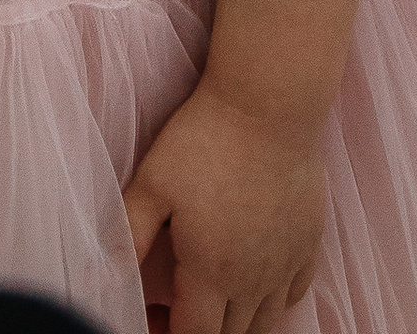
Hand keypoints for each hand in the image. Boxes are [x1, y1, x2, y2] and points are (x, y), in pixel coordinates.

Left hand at [125, 80, 325, 333]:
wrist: (267, 104)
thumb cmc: (205, 139)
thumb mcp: (151, 183)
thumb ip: (128, 234)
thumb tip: (108, 275)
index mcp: (211, 272)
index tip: (152, 312)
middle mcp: (253, 280)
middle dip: (200, 332)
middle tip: (175, 303)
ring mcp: (286, 264)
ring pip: (265, 324)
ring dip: (236, 324)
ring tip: (213, 295)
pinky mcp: (308, 242)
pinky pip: (295, 294)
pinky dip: (273, 301)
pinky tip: (254, 277)